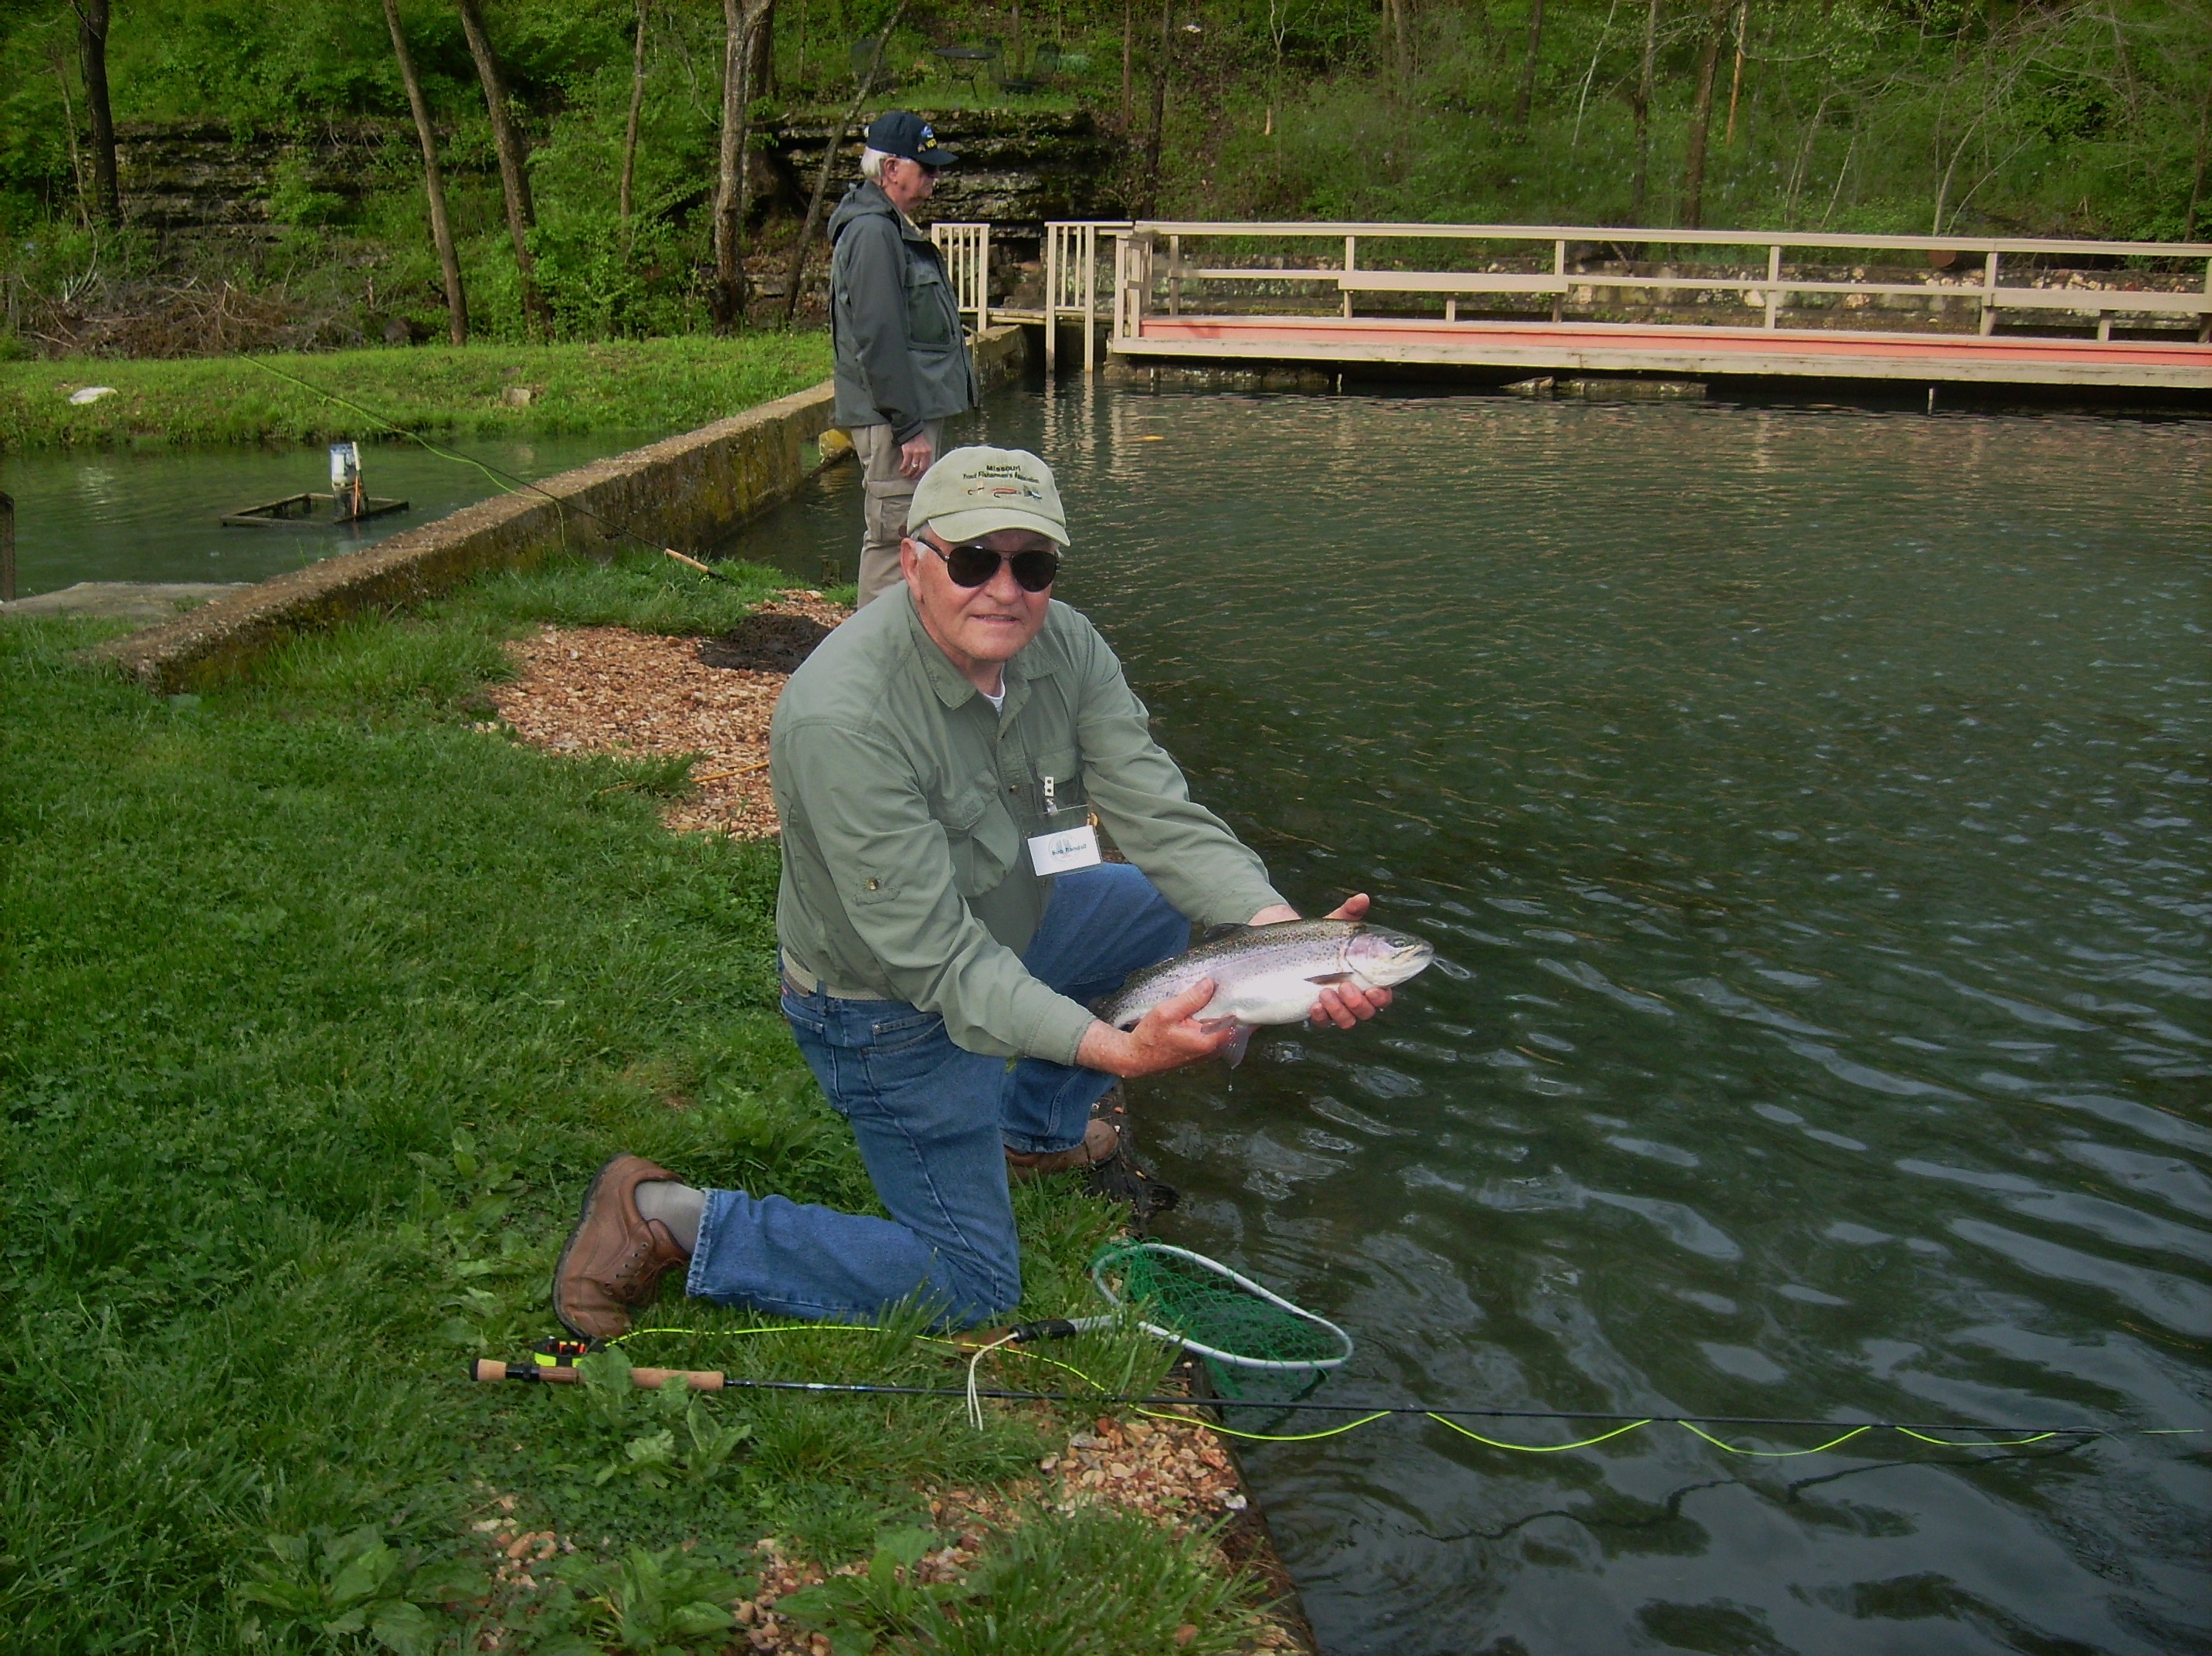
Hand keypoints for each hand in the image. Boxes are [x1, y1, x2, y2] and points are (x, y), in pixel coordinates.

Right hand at [898, 433, 933, 479]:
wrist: (911, 431)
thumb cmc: (918, 441)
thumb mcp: (925, 448)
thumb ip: (925, 456)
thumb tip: (922, 469)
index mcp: (928, 452)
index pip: (927, 466)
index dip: (922, 473)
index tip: (918, 477)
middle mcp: (923, 453)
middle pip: (921, 468)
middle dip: (915, 475)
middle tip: (911, 478)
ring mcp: (915, 452)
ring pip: (913, 467)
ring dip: (908, 473)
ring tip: (905, 475)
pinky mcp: (907, 451)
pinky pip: (905, 463)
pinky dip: (903, 468)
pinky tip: (901, 469)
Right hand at [1076, 978, 1241, 1078]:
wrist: (1137, 1057)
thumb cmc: (1150, 1036)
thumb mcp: (1166, 1012)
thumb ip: (1190, 999)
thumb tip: (1210, 983)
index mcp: (1209, 1041)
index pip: (1238, 1022)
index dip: (1242, 1004)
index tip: (1243, 988)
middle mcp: (1213, 1050)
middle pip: (1235, 1025)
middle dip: (1235, 1007)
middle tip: (1233, 986)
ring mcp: (1209, 1053)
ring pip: (1226, 1030)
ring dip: (1225, 1014)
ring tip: (1222, 993)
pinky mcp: (1202, 1052)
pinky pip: (1217, 1034)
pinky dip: (1216, 1021)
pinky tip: (1209, 1007)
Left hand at [1244, 893, 1392, 1028]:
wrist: (1276, 944)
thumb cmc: (1312, 935)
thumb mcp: (1330, 923)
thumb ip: (1348, 912)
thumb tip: (1362, 898)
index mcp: (1363, 976)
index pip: (1382, 993)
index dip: (1383, 996)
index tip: (1375, 989)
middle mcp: (1351, 993)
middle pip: (1367, 1011)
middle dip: (1361, 1004)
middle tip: (1347, 988)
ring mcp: (1332, 1004)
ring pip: (1346, 1021)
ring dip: (1341, 1011)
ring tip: (1326, 993)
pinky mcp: (1312, 1009)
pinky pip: (1322, 1022)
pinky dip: (1322, 1016)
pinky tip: (1315, 1005)